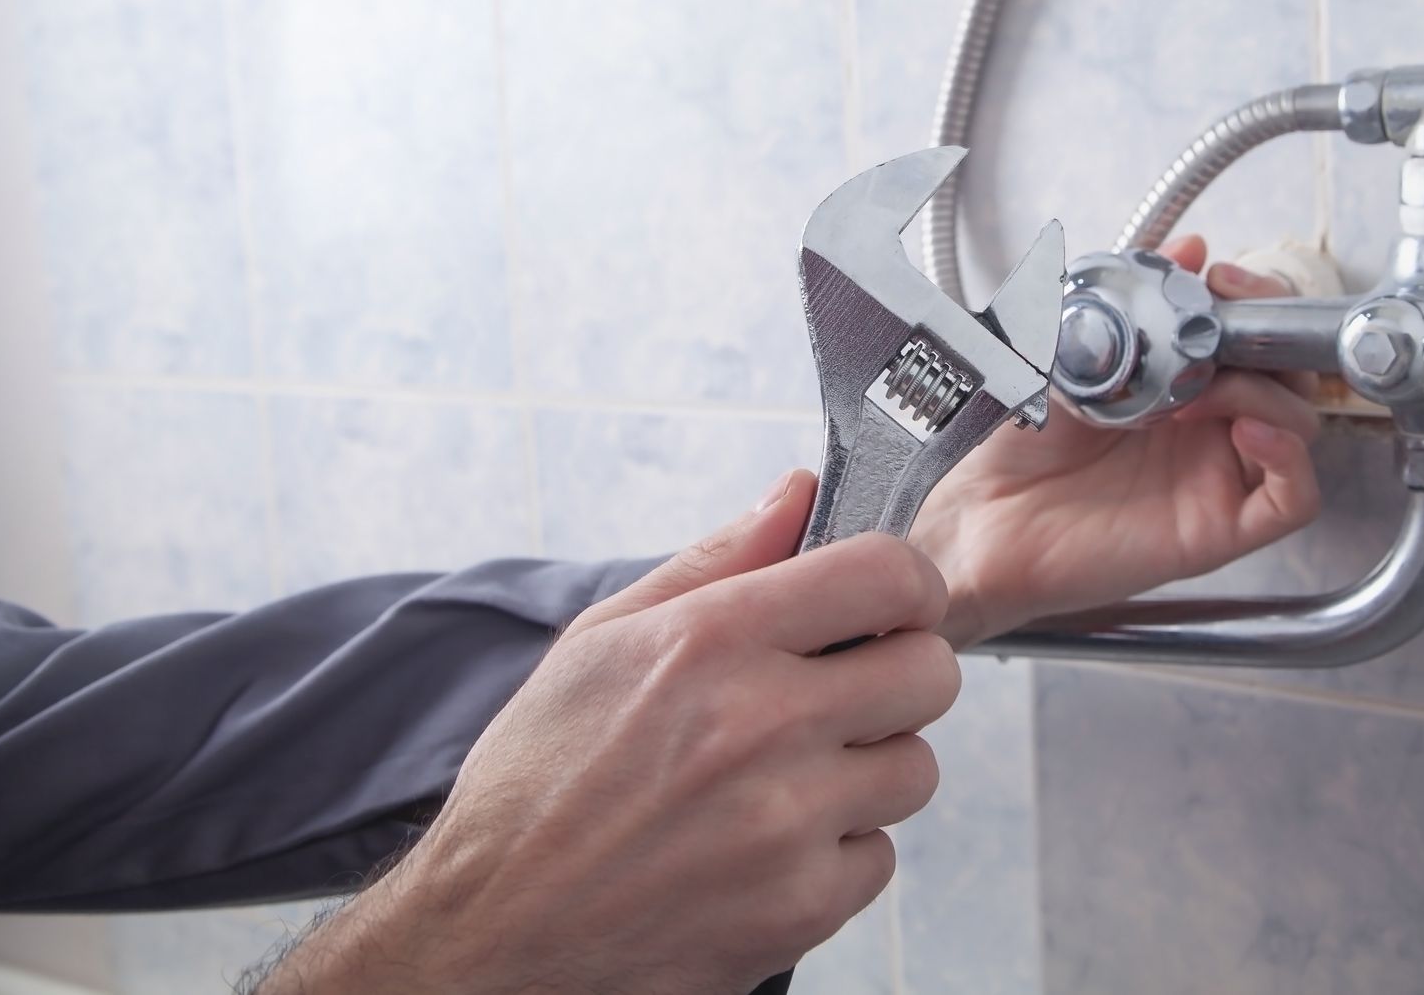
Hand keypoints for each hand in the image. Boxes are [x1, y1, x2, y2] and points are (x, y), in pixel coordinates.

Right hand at [267, 470, 958, 993]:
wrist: (491, 931)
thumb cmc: (539, 780)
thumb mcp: (604, 639)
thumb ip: (717, 558)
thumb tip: (799, 491)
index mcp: (713, 640)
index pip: (888, 576)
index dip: (907, 585)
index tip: (891, 607)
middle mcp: (761, 724)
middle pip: (932, 672)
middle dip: (897, 677)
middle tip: (842, 697)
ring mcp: (788, 822)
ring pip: (915, 769)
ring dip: (869, 771)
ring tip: (790, 779)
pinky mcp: (800, 908)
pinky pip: (880, 858)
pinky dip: (837, 855)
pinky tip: (769, 849)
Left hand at [912, 236, 1322, 647]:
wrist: (980, 517)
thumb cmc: (1016, 443)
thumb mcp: (1066, 350)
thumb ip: (1125, 299)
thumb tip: (1186, 248)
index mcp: (1178, 381)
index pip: (1251, 331)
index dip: (1253, 298)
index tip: (1221, 277)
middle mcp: (1206, 427)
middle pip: (1290, 373)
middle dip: (1272, 336)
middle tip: (1227, 320)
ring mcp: (1216, 476)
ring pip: (1300, 425)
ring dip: (1266, 393)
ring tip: (1200, 392)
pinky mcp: (1218, 529)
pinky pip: (1293, 498)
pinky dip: (1288, 456)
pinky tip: (1249, 430)